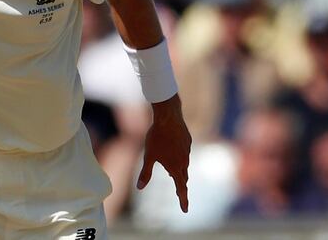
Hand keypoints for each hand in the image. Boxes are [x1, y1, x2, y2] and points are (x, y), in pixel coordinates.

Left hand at [137, 94, 191, 211]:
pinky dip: (179, 157)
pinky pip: (184, 152)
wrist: (168, 118)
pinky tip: (173, 152)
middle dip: (181, 185)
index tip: (185, 210)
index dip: (183, 200)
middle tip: (179, 194)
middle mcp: (184, 161)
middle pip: (183, 177)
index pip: (181, 188)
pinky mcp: (188, 141)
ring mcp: (187, 151)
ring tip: (171, 173)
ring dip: (179, 170)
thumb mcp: (148, 156)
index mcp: (175, 167)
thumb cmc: (156, 137)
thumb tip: (139, 187)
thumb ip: (145, 173)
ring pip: (184, 165)